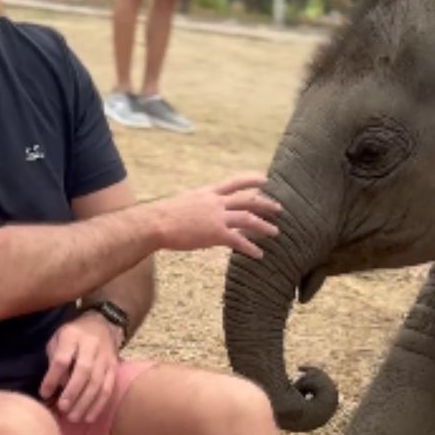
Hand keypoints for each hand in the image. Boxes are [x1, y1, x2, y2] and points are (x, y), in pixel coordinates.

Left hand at [38, 312, 119, 422]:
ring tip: (73, 417)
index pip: (62, 359)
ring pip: (97, 382)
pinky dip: (99, 405)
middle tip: (62, 409)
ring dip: (85, 403)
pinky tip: (89, 417)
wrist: (103, 324)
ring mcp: (105, 357)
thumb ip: (54, 359)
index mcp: (72, 336)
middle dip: (72, 392)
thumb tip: (54, 387)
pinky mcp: (114, 367)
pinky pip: (108, 388)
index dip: (52, 378)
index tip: (44, 394)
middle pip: (83, 371)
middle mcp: (91, 345)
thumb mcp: (58, 339)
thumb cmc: (73, 335)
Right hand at [148, 173, 281, 258]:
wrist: (156, 223)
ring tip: (275, 232)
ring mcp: (217, 217)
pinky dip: (250, 248)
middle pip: (247, 200)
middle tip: (278, 208)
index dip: (251, 180)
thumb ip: (197, 205)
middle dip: (265, 203)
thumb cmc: (163, 216)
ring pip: (248, 219)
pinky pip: (239, 241)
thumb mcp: (184, 202)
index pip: (234, 182)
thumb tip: (200, 211)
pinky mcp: (216, 233)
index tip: (265, 179)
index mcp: (207, 193)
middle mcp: (215, 202)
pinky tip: (258, 254)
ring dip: (263, 226)